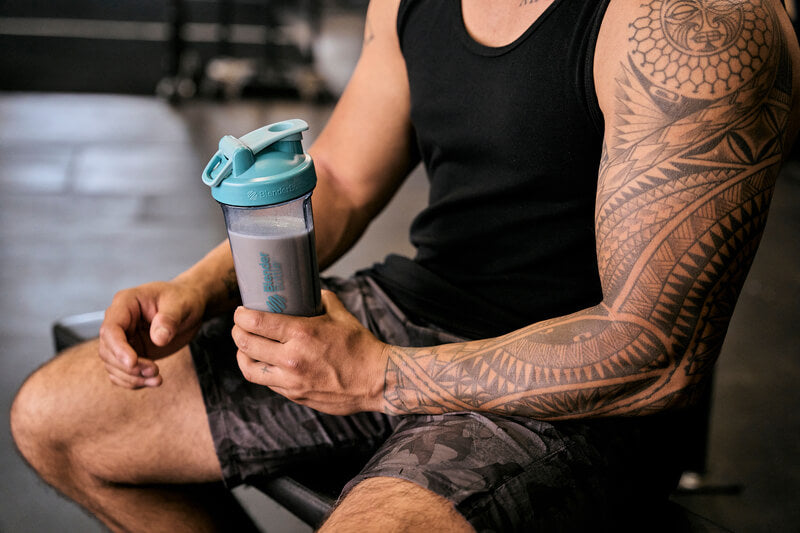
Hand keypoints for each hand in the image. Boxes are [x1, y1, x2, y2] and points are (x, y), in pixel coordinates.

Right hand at [98, 280, 205, 388]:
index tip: (133, 362)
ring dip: (132, 378)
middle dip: (128, 367)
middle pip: (107, 350)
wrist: (190, 306)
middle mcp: (119, 321)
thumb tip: (159, 339)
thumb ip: (169, 319)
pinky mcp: (131, 352)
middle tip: (155, 370)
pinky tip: (152, 381)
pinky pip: (122, 372)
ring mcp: (124, 338)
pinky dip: (134, 381)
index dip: (118, 348)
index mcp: (126, 303)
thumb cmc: (183, 299)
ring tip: (157, 379)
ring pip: (112, 364)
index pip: (111, 329)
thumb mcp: (181, 304)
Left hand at [232, 290, 387, 414]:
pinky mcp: (296, 396)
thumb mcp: (341, 315)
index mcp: (302, 333)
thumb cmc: (360, 346)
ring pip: (250, 369)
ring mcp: (292, 381)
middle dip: (237, 332)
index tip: (241, 312)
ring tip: (244, 348)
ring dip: (242, 355)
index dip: (241, 316)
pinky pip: (268, 383)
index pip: (256, 322)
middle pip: (246, 345)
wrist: (376, 380)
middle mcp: (292, 358)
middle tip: (239, 326)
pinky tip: (265, 363)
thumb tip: (308, 290)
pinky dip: (261, 371)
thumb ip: (321, 300)